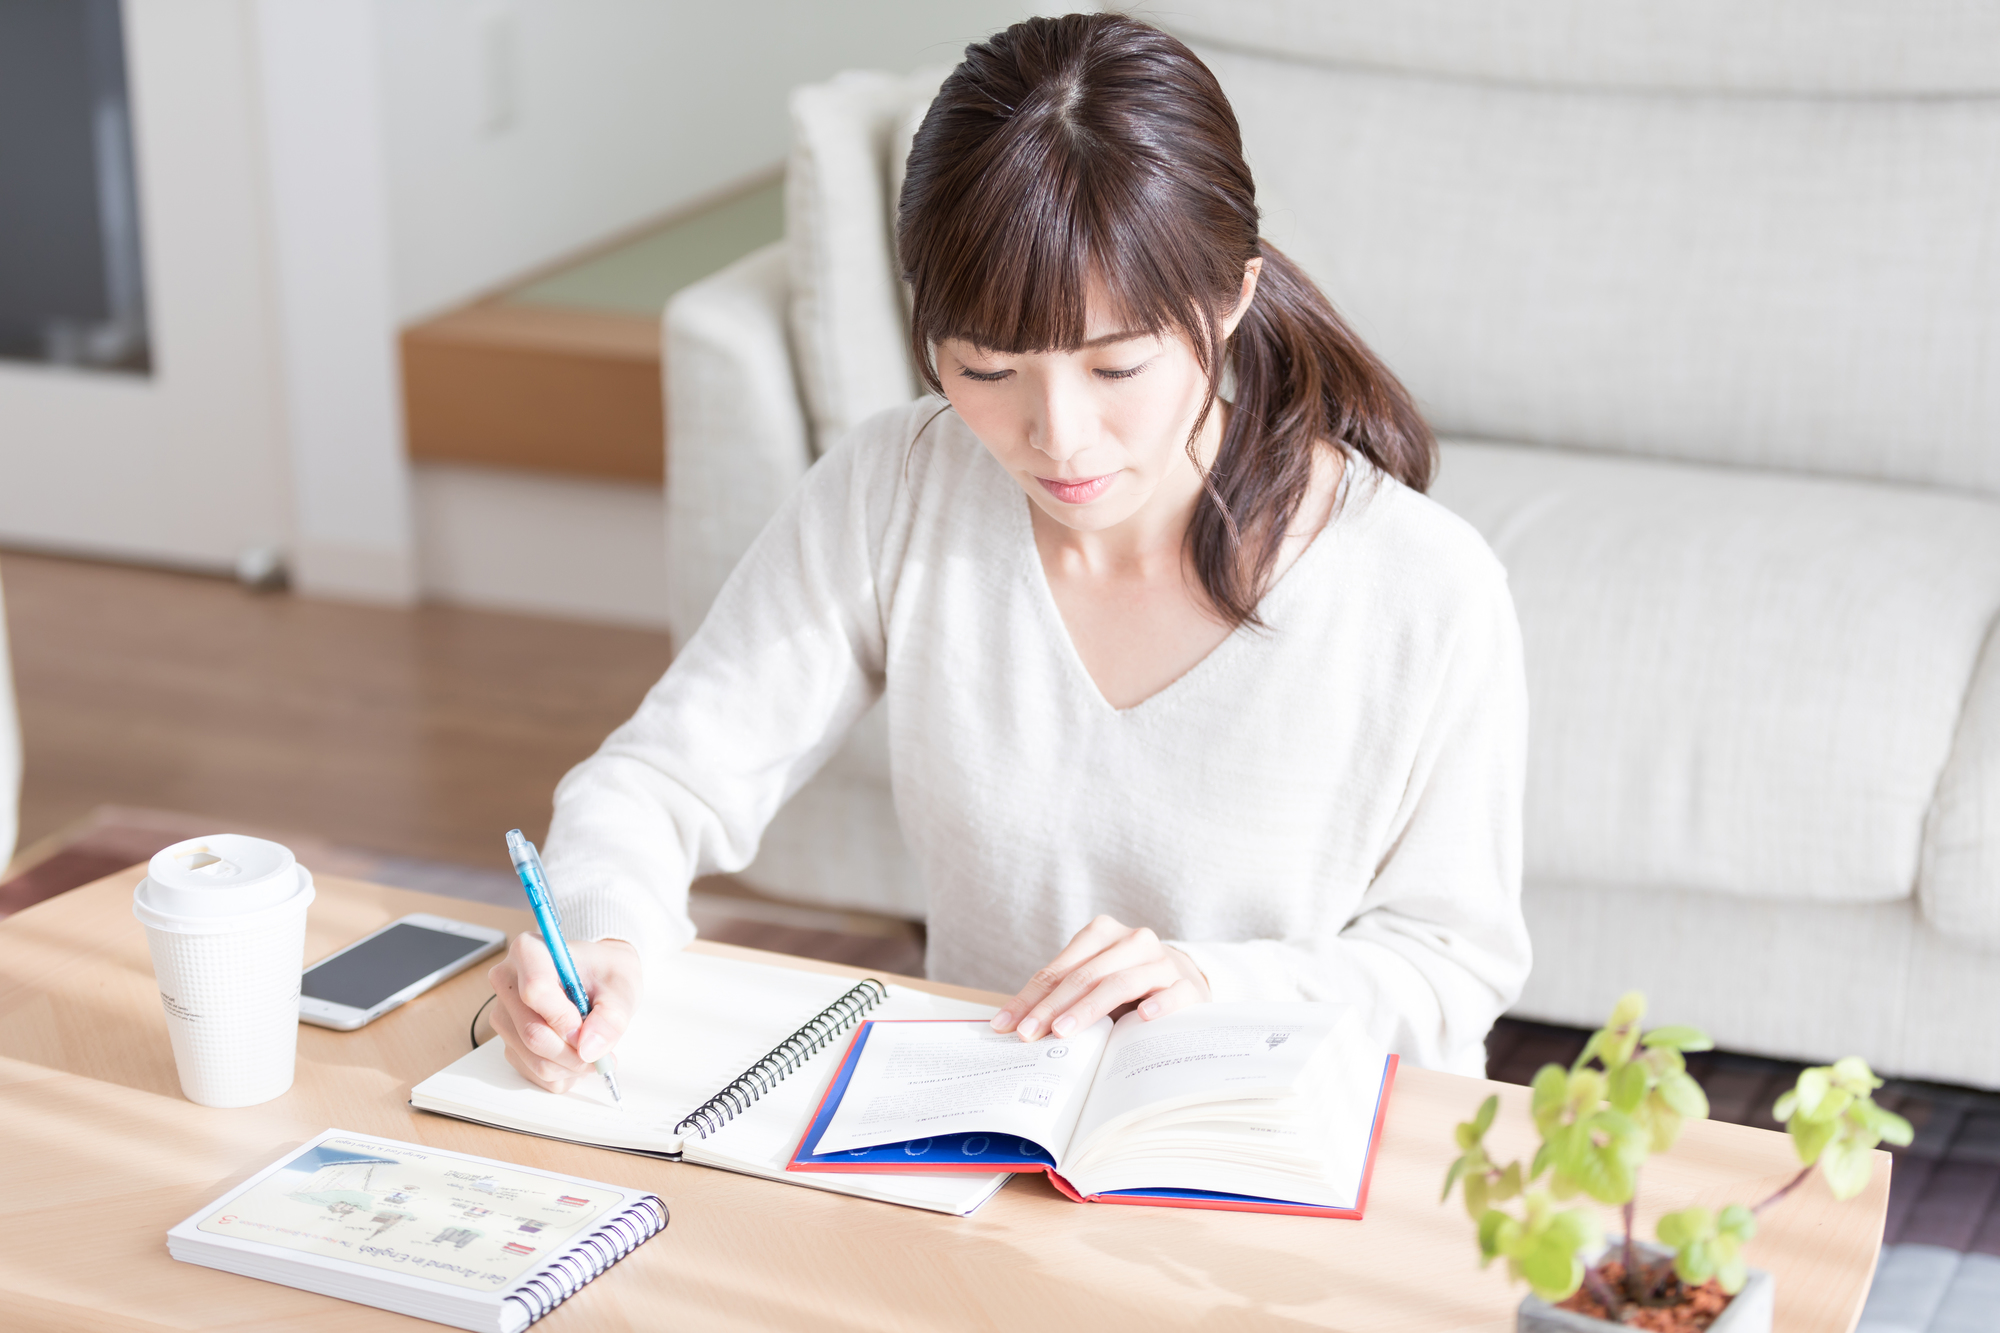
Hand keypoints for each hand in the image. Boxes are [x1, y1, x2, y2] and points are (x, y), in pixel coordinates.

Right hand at [486, 933, 640, 1092]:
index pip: (535, 992)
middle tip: (604, 1055)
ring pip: (532, 1058)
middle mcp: (506, 981)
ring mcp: (503, 1013)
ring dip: (570, 1066)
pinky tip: (576, 1055)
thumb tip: (590, 1049)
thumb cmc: (606, 974)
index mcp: (528, 952)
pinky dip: (560, 1073)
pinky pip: (530, 1070)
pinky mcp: (506, 1040)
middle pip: (531, 1032)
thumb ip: (611, 1017)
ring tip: (593, 1052)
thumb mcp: (622, 986)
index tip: (590, 1031)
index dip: (565, 1020)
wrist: (599, 978)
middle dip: (573, 1053)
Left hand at [991, 915, 1209, 1041]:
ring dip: (1088, 1009)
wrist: (1183, 978)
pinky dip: (1159, 1004)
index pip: (1058, 969)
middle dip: (1051, 1007)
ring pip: (1121, 983)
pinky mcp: (1188, 986)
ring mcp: (1162, 962)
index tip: (1005, 1025)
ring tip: (1063, 1032)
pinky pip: (1173, 994)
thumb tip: (1014, 1025)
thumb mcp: (1093, 980)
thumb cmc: (1126, 984)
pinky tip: (1143, 1016)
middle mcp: (1133, 940)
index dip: (1030, 998)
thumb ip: (1063, 994)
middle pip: (1085, 975)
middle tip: (1028, 1034)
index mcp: (1102, 933)